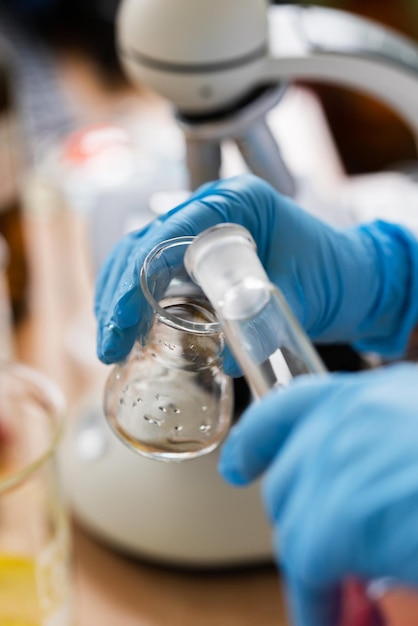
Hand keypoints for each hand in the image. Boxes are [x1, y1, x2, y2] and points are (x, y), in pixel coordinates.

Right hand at [94, 174, 417, 363]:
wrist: (353, 282)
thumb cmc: (336, 278)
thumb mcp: (299, 295)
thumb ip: (261, 321)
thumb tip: (218, 361)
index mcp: (237, 201)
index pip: (168, 232)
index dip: (135, 277)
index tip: (121, 320)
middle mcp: (213, 210)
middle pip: (144, 244)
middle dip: (118, 293)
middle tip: (110, 343)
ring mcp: (204, 232)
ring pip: (143, 258)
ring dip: (120, 298)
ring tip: (111, 343)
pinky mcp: (202, 258)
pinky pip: (159, 274)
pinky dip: (139, 302)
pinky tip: (129, 330)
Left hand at [218, 363, 417, 625]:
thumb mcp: (417, 437)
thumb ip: (386, 457)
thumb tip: (366, 498)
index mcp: (372, 398)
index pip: (291, 406)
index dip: (259, 438)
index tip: (239, 466)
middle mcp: (347, 420)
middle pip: (289, 482)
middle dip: (305, 530)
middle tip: (330, 573)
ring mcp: (339, 461)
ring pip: (295, 527)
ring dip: (315, 578)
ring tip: (342, 613)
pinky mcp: (338, 518)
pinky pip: (309, 568)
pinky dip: (318, 606)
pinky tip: (345, 621)